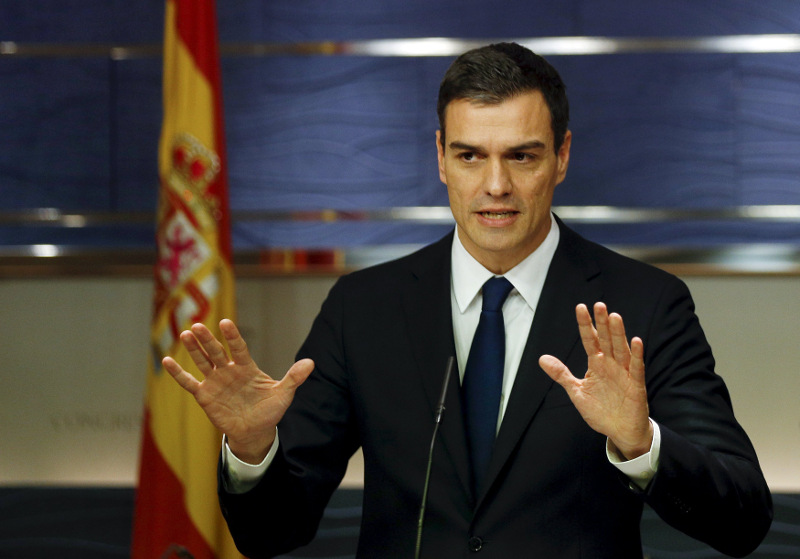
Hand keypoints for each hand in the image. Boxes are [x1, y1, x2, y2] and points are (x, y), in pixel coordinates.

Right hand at [162, 318, 313, 463]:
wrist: (255, 430)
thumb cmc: (269, 410)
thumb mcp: (284, 394)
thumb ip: (294, 378)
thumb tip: (311, 363)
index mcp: (247, 367)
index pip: (238, 348)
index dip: (232, 336)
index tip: (225, 323)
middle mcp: (229, 370)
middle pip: (217, 352)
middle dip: (208, 339)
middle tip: (198, 324)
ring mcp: (215, 381)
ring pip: (202, 362)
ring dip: (193, 350)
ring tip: (185, 334)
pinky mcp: (205, 395)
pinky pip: (189, 383)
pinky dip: (178, 374)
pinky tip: (166, 360)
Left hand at [538, 303, 651, 459]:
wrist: (619, 430)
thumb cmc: (600, 410)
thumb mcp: (576, 391)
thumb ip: (561, 374)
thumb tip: (542, 358)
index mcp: (596, 364)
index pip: (590, 340)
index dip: (585, 325)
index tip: (580, 307)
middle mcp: (611, 365)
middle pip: (606, 340)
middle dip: (602, 323)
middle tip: (599, 305)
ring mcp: (624, 373)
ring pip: (621, 350)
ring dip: (618, 334)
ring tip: (614, 317)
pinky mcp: (636, 385)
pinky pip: (636, 368)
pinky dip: (637, 355)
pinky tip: (636, 341)